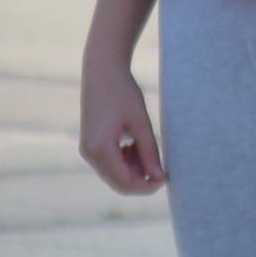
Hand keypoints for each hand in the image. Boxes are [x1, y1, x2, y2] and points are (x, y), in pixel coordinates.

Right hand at [79, 63, 165, 194]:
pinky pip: (110, 163)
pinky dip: (127, 159)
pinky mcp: (91, 144)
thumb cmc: (123, 93)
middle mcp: (90, 154)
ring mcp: (88, 150)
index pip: (125, 183)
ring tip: (148, 146)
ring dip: (135, 168)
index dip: (148, 186)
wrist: (102, 70)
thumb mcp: (141, 123)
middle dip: (142, 178)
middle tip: (162, 163)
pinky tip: (137, 143)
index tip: (167, 177)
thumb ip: (150, 153)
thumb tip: (160, 178)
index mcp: (100, 150)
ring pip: (115, 173)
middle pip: (119, 182)